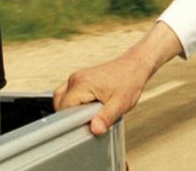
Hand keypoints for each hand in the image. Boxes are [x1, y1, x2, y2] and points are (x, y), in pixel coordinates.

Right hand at [53, 21, 182, 134]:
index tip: (86, 121)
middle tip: (92, 114)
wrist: (135, 66)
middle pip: (59, 105)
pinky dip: (76, 102)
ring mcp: (76, 77)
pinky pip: (69, 94)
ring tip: (92, 109)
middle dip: (71, 115)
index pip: (62, 110)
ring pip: (62, 99)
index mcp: (81, 84)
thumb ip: (106, 118)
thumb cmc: (130, 81)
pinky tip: (91, 104)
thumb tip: (95, 129)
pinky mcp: (80, 78)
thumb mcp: (120, 104)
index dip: (72, 120)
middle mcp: (75, 79)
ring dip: (73, 108)